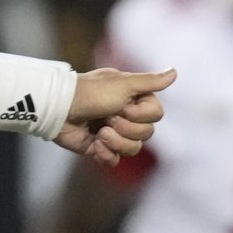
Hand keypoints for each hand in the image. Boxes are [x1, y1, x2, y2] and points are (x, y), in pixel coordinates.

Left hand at [54, 66, 175, 166]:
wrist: (58, 107)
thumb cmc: (90, 91)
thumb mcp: (123, 83)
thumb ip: (150, 81)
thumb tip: (174, 72)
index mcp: (132, 98)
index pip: (156, 115)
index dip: (142, 114)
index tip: (123, 105)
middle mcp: (124, 115)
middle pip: (147, 133)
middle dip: (127, 128)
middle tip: (107, 117)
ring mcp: (112, 132)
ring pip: (133, 149)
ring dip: (117, 142)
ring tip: (100, 133)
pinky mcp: (98, 147)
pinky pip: (115, 161)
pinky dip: (107, 155)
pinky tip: (96, 146)